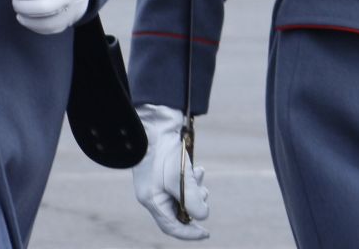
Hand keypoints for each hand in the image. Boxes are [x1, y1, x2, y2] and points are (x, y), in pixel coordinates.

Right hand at [133, 104, 208, 240]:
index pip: (171, 226)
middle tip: (203, 192)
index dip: (188, 232)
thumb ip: (191, 199)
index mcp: (152, 200)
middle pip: (179, 210)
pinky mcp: (166, 171)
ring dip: (195, 189)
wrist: (157, 124)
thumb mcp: (179, 178)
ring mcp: (159, 182)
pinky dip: (192, 179)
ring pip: (183, 196)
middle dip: (195, 204)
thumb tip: (203, 216)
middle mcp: (154, 194)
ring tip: (199, 174)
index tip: (206, 234)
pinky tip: (198, 169)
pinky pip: (183, 183)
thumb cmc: (163, 152)